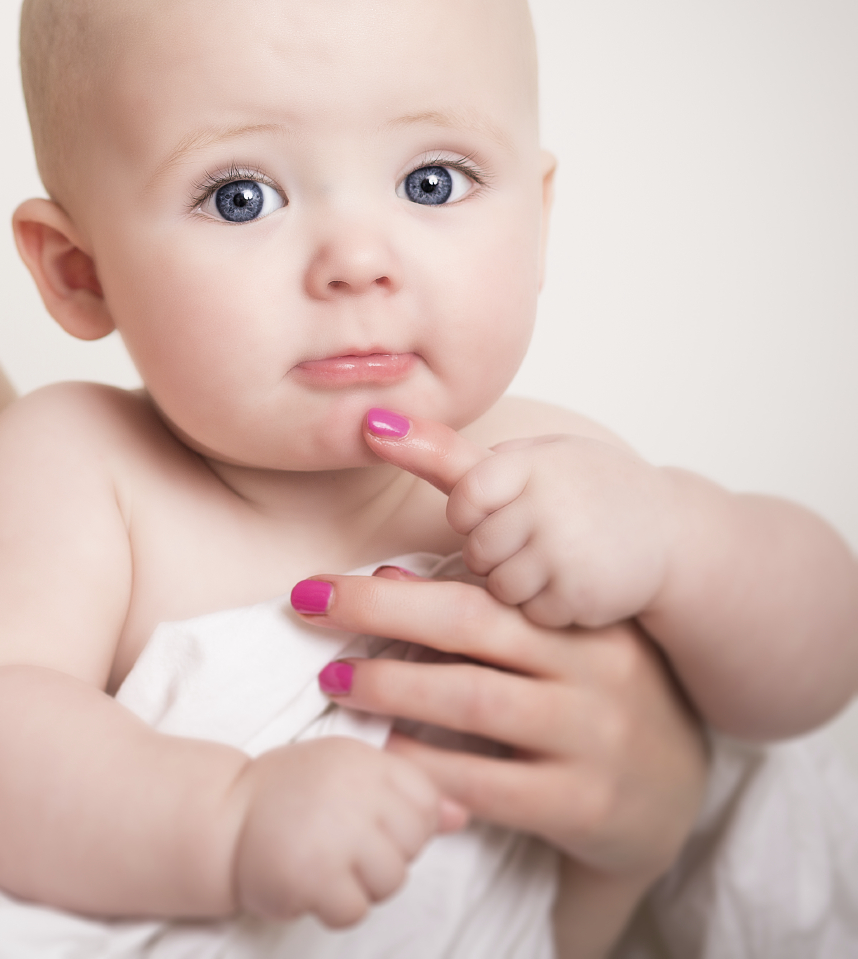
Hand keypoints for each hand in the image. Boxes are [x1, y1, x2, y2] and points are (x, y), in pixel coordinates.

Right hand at [230, 737, 465, 926]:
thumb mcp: (347, 775)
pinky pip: (354, 911)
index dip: (398, 823)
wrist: (222, 816)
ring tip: (321, 861)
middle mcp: (354, 790)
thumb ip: (405, 793)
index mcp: (365, 760)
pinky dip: (331, 907)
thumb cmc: (289, 795)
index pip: (424, 804)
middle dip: (380, 856)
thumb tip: (461, 816)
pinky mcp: (314, 876)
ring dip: (357, 884)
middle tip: (335, 842)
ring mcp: (335, 833)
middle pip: (410, 847)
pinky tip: (307, 882)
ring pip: (389, 882)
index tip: (361, 819)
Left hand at [289, 569, 705, 882]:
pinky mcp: (584, 805)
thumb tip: (389, 576)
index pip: (481, 588)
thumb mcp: (561, 640)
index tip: (324, 583)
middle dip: (379, 614)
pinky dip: (430, 768)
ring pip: (477, 702)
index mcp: (582, 619)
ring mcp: (595, 739)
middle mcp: (596, 670)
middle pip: (472, 628)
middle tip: (308, 608)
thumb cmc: (595, 700)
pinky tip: (384, 754)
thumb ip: (485, 602)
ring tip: (333, 684)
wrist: (676, 801)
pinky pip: (491, 785)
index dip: (396, 585)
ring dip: (392, 689)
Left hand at [362, 409, 680, 627]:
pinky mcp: (581, 597)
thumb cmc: (578, 490)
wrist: (669, 532)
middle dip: (495, 551)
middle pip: (476, 547)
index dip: (476, 512)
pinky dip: (543, 609)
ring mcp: (566, 552)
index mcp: (530, 462)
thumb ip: (444, 453)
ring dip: (515, 582)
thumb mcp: (523, 461)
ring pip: (497, 586)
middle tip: (533, 536)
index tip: (499, 507)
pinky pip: (528, 615)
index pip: (464, 497)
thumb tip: (370, 424)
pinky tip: (570, 587)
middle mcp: (548, 503)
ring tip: (553, 559)